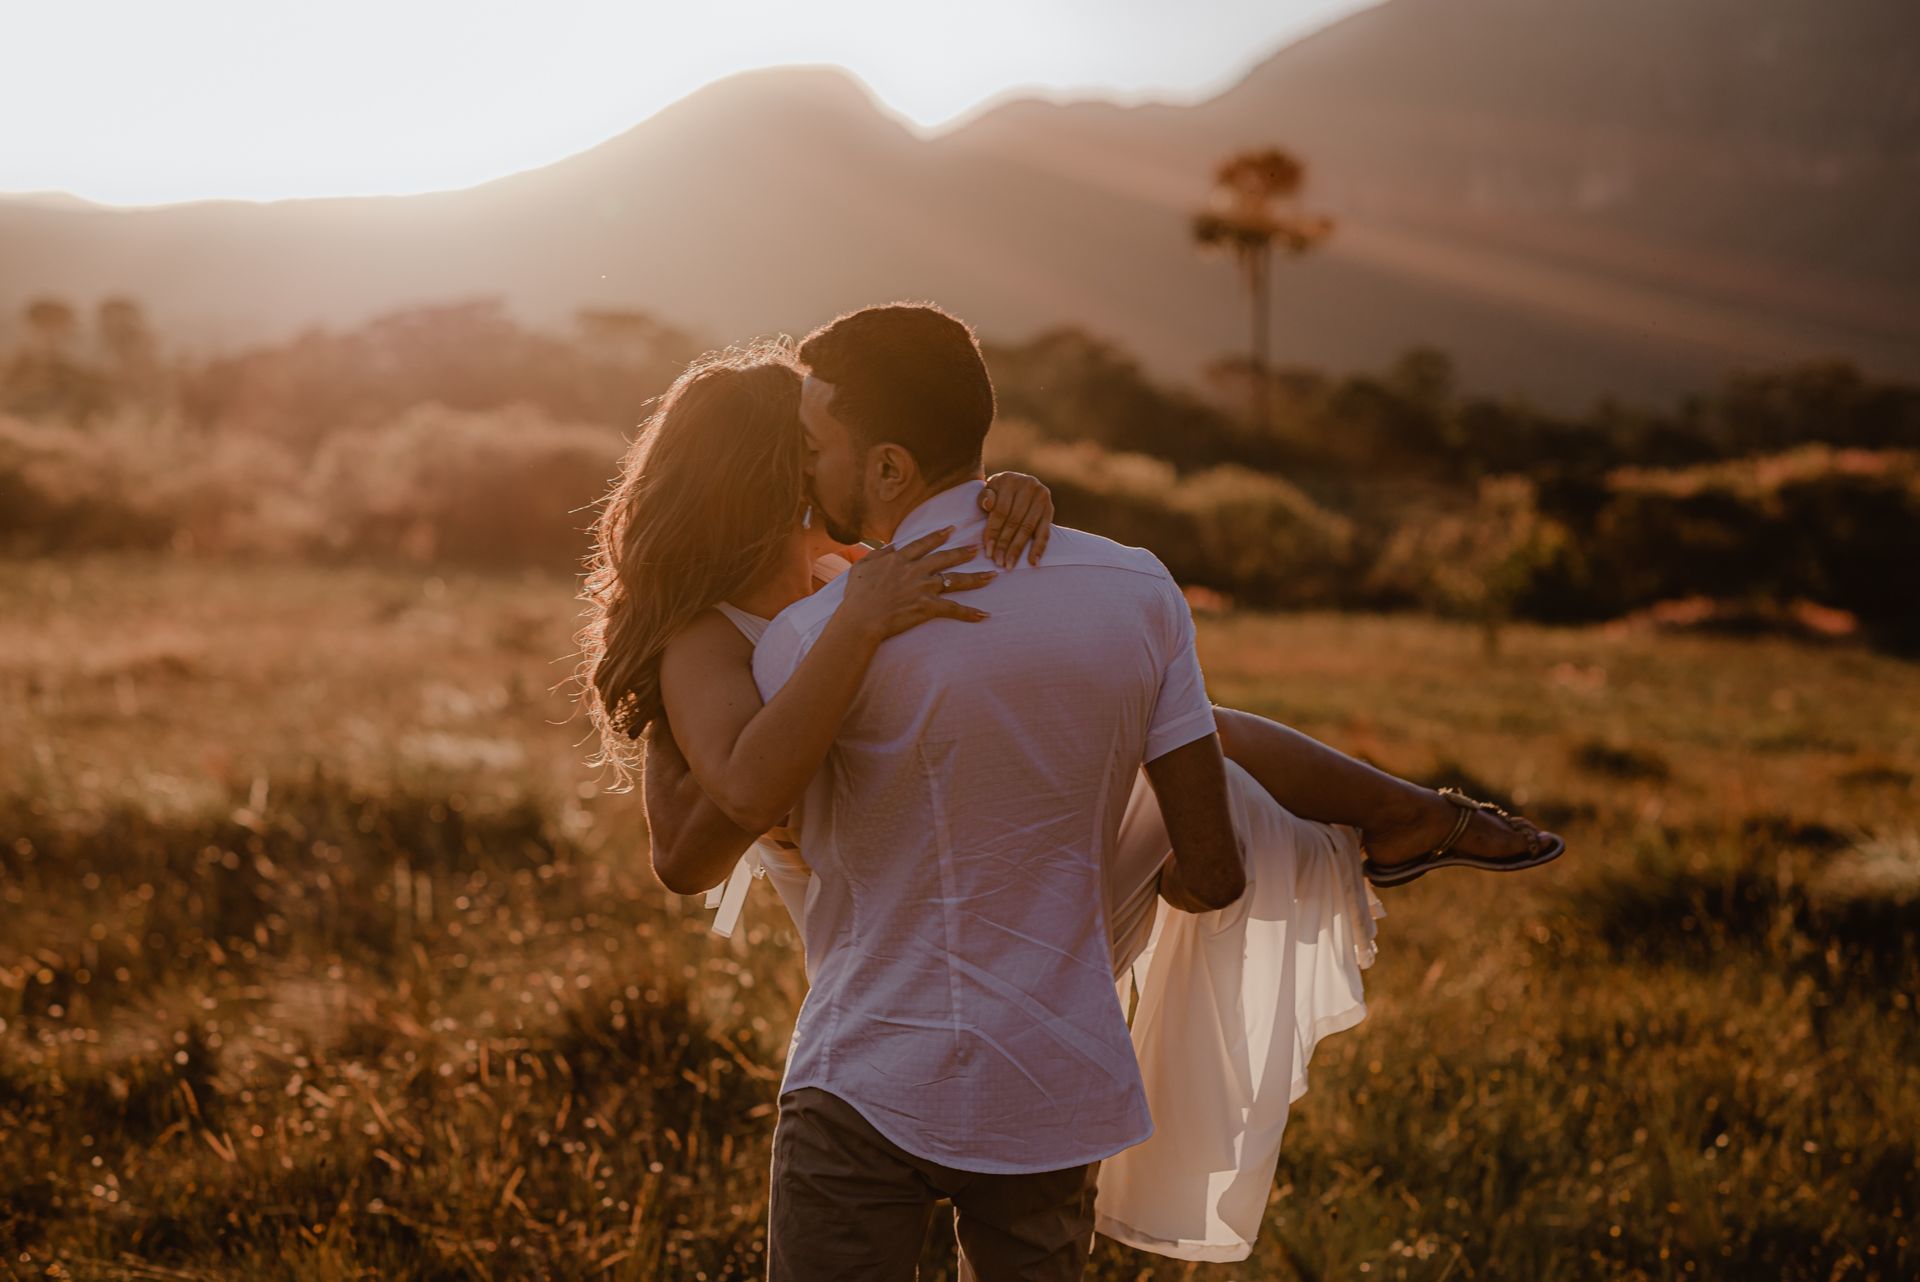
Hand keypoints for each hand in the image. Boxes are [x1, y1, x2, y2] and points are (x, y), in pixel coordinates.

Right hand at [839, 526, 993, 641]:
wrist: (861, 618)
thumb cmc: (857, 596)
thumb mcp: (861, 567)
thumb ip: (877, 554)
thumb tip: (891, 546)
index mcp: (899, 559)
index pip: (923, 544)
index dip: (938, 536)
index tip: (951, 529)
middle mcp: (915, 570)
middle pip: (944, 558)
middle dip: (962, 552)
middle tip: (977, 548)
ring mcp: (923, 588)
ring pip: (955, 580)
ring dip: (975, 578)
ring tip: (991, 575)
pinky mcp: (927, 607)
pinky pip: (953, 609)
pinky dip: (969, 613)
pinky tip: (984, 615)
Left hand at [979, 472, 1053, 567]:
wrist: (1016, 485)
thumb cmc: (997, 492)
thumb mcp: (988, 490)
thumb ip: (984, 497)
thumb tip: (988, 504)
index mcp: (1008, 480)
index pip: (1000, 511)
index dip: (994, 532)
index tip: (988, 552)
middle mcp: (1028, 485)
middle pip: (1015, 521)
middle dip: (1005, 544)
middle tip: (999, 562)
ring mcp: (1041, 496)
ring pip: (1028, 528)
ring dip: (1018, 549)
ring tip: (1010, 565)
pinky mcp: (1050, 508)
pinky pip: (1045, 531)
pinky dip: (1039, 547)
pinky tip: (1033, 562)